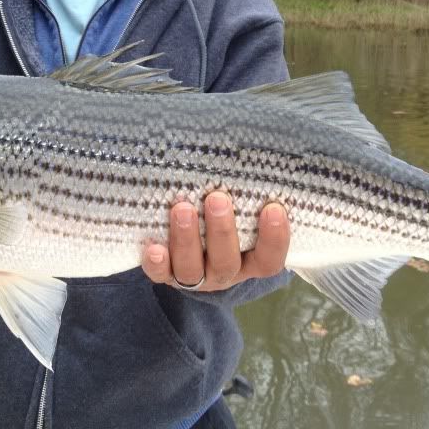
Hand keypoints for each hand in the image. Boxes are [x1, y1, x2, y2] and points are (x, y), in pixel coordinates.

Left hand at [141, 192, 289, 291]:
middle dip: (221, 231)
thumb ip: (251, 194)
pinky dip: (156, 264)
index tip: (273, 208)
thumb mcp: (246, 210)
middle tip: (217, 198)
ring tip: (182, 208)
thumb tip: (253, 150)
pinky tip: (153, 248)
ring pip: (192, 270)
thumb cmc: (232, 216)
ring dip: (186, 240)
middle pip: (226, 262)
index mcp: (251, 260)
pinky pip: (160, 275)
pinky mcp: (167, 275)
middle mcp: (225, 272)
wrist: (199, 249)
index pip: (269, 259)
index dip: (275, 238)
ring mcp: (196, 277)